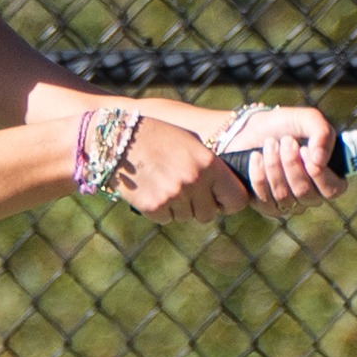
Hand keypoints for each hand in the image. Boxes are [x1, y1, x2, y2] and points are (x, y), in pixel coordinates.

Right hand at [109, 118, 248, 222]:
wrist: (119, 137)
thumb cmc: (159, 137)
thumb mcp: (191, 145)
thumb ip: (211, 169)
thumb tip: (225, 195)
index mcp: (209, 163)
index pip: (236, 200)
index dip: (228, 203)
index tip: (219, 200)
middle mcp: (194, 180)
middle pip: (208, 215)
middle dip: (199, 207)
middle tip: (184, 191)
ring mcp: (173, 195)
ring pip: (185, 217)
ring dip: (177, 207)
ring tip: (163, 182)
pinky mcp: (153, 205)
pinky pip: (165, 219)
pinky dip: (159, 209)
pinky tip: (150, 188)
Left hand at [219, 106, 346, 217]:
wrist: (252, 129)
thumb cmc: (286, 126)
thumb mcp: (307, 120)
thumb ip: (322, 133)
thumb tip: (320, 159)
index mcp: (329, 177)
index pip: (332, 189)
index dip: (319, 173)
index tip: (304, 149)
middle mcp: (312, 196)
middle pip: (304, 192)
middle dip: (291, 163)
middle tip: (284, 140)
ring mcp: (290, 203)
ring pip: (283, 195)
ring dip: (274, 166)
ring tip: (269, 143)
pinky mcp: (266, 206)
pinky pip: (263, 198)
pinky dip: (258, 174)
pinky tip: (256, 156)